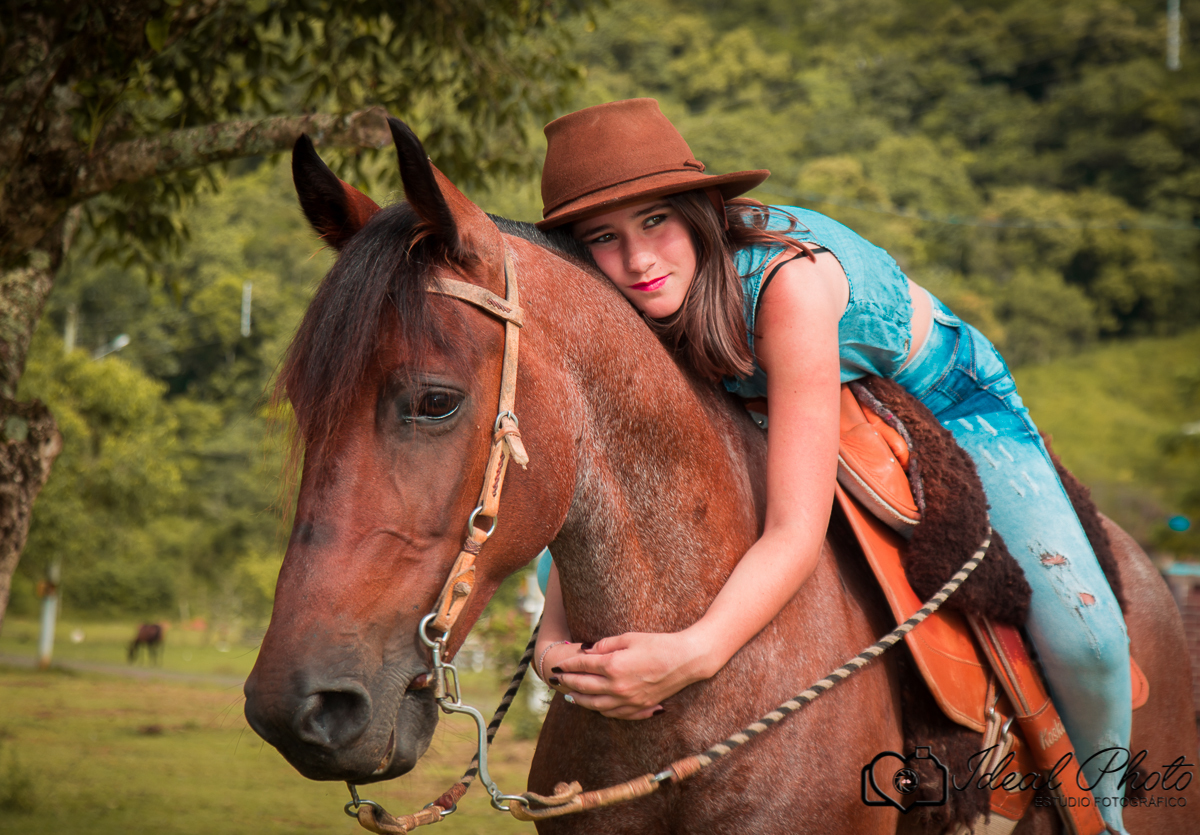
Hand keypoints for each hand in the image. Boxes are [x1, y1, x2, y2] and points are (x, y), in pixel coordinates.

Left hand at [550, 631, 708, 719]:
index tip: (557, 665)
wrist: (686, 661)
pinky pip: (613, 714)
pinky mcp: (639, 707)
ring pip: (595, 705)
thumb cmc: (658, 644)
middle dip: (567, 683)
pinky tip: (595, 706)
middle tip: (555, 680)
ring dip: (580, 700)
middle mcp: (617, 687)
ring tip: (569, 695)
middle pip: (584, 687)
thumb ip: (605, 645)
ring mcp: (628, 700)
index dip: (567, 666)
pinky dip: (600, 710)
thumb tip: (587, 651)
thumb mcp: (629, 637)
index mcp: (613, 666)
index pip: (582, 667)